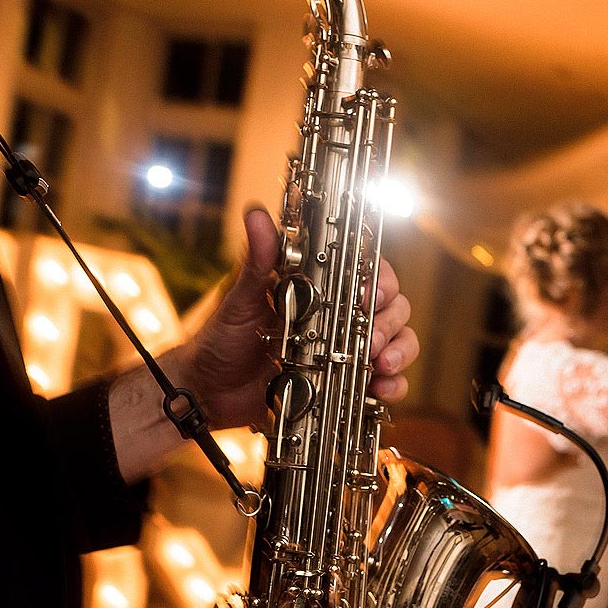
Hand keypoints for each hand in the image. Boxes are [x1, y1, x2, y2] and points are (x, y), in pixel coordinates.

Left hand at [184, 206, 420, 430]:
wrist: (208, 392)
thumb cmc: (221, 339)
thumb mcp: (240, 299)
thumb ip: (257, 261)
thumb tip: (257, 215)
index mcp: (318, 288)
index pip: (365, 271)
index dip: (379, 278)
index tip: (371, 293)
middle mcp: (337, 315)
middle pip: (390, 304)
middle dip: (390, 319)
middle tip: (372, 337)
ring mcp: (344, 349)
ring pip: (396, 339)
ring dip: (399, 349)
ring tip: (380, 364)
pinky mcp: (342, 382)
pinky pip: (384, 381)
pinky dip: (393, 384)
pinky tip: (380, 388)